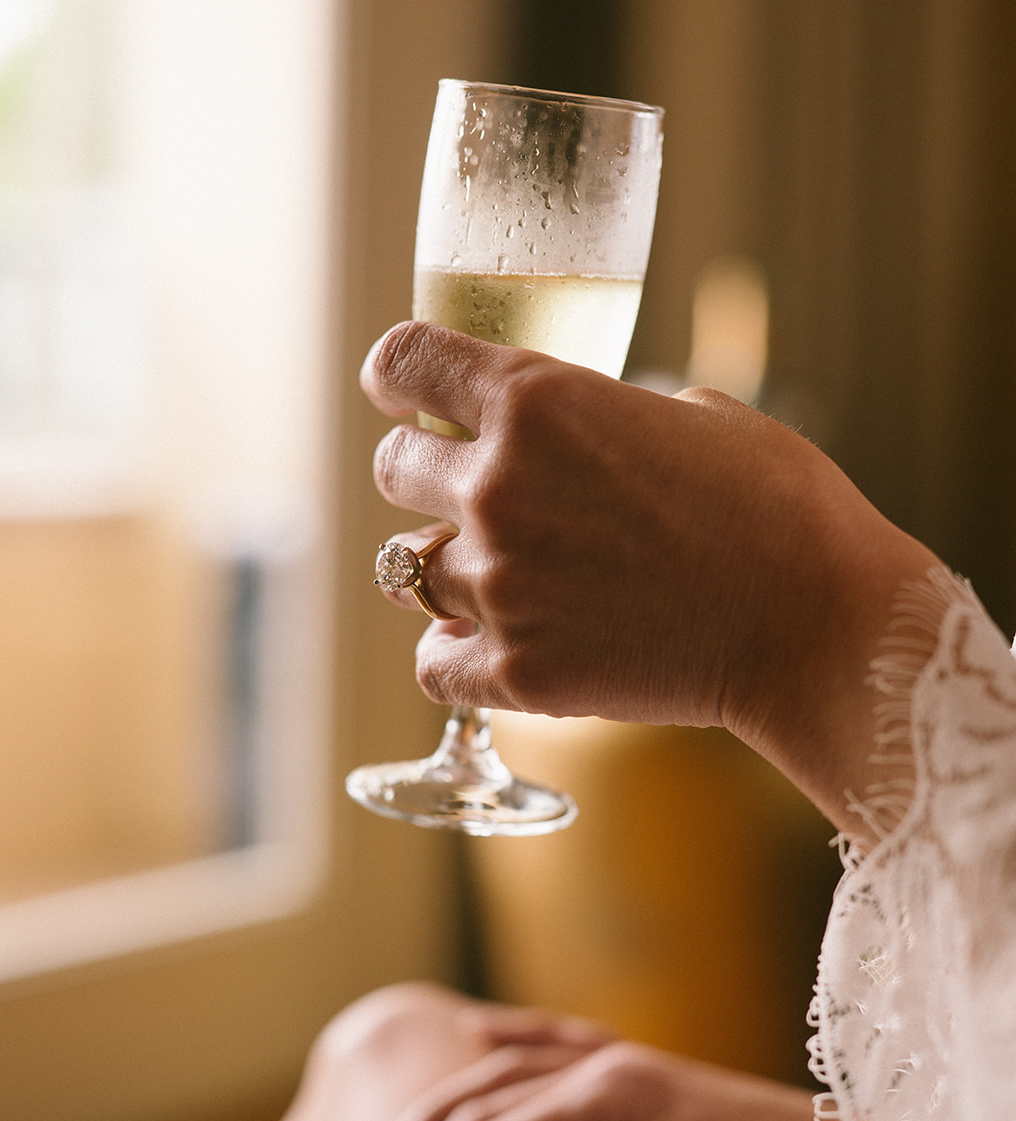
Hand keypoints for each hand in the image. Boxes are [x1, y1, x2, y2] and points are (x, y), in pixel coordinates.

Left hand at [360, 322, 939, 834]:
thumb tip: (589, 434)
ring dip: (446, 569)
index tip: (401, 392)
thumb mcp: (698, 415)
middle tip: (469, 497)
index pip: (402, 362)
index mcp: (536, 401)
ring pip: (407, 571)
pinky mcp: (517, 672)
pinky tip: (490, 646)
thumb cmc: (780, 509)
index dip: (396, 376)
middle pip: (393, 471)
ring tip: (500, 578)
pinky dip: (454, 656)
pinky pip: (432, 665)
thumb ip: (611, 414)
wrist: (815, 623)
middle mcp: (498, 488)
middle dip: (425, 477)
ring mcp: (500, 585)